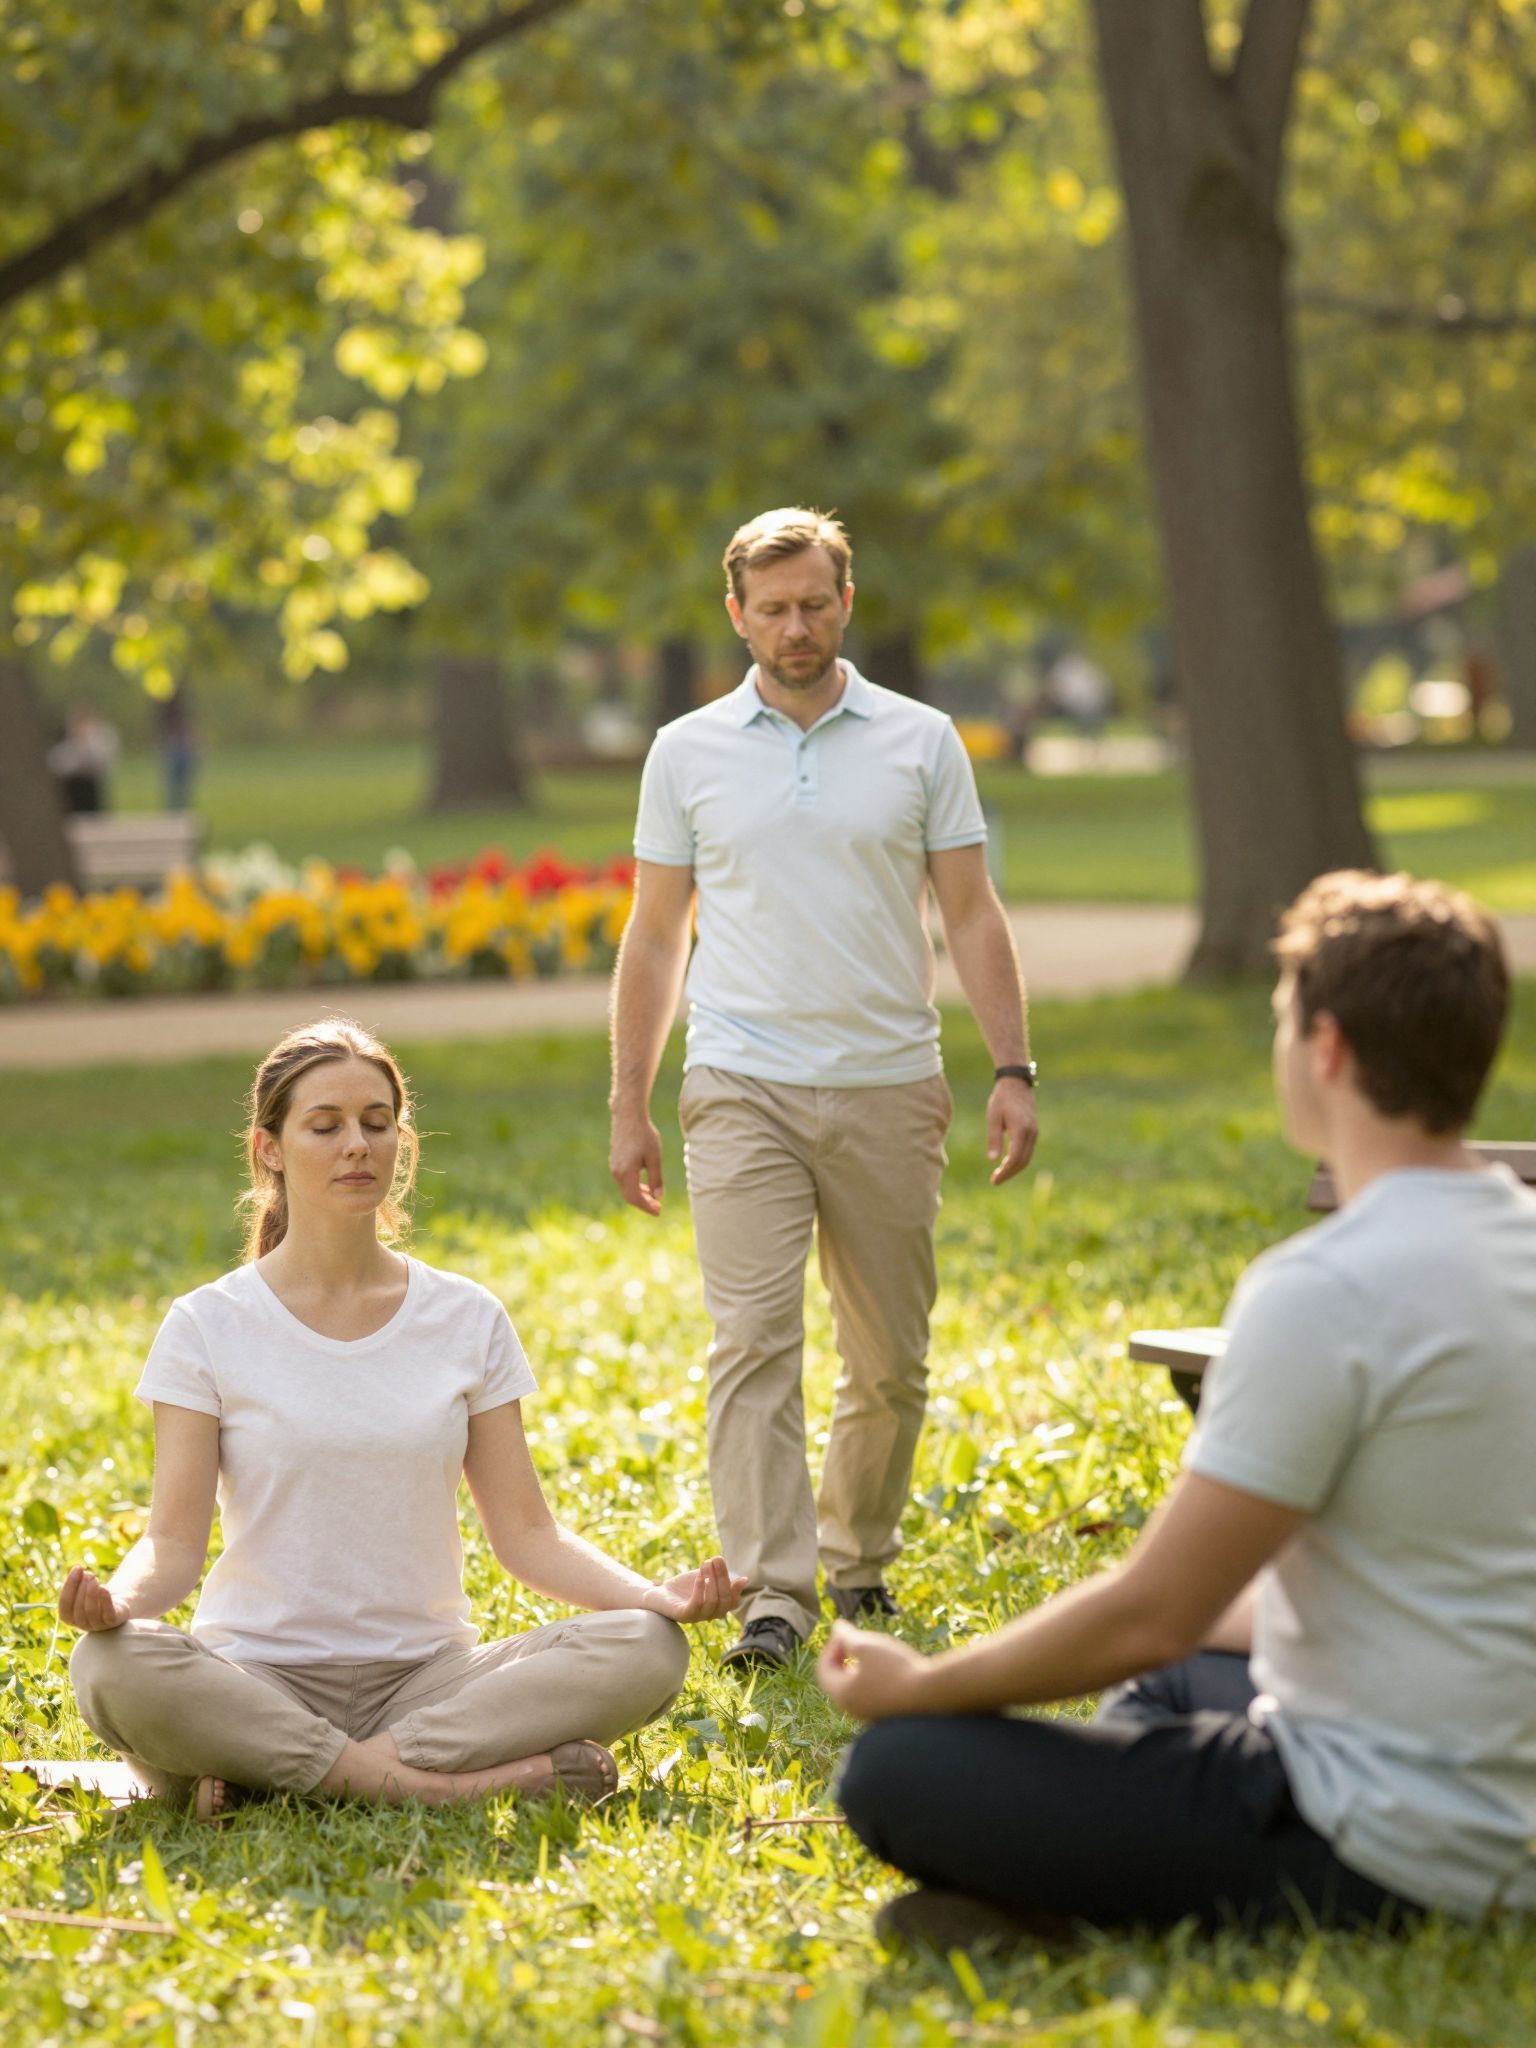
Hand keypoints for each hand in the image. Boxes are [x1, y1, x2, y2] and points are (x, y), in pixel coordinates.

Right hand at [58, 1566, 129, 1632]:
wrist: (117, 1604)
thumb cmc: (96, 1596)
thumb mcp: (84, 1589)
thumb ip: (79, 1582)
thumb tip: (77, 1569)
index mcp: (70, 1618)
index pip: (64, 1605)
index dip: (69, 1586)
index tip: (77, 1568)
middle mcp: (83, 1624)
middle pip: (78, 1609)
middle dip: (82, 1588)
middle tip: (89, 1573)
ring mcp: (98, 1625)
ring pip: (91, 1612)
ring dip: (91, 1593)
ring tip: (95, 1578)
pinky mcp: (113, 1621)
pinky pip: (108, 1614)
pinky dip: (105, 1601)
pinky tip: (104, 1588)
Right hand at [610, 1109, 664, 1215]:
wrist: (628, 1116)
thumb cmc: (644, 1135)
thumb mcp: (655, 1157)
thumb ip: (656, 1178)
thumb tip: (658, 1197)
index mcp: (626, 1173)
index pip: (636, 1198)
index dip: (647, 1207)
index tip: (659, 1211)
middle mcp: (617, 1172)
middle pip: (629, 1196)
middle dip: (643, 1204)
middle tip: (658, 1207)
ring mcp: (614, 1167)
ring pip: (626, 1189)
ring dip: (639, 1195)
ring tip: (653, 1197)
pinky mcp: (615, 1162)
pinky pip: (623, 1181)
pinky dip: (634, 1186)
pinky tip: (644, 1185)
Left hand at [641, 1555, 747, 1625]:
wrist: (657, 1593)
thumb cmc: (683, 1587)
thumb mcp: (704, 1579)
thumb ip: (721, 1579)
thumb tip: (745, 1579)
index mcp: (715, 1607)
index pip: (730, 1601)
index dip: (736, 1590)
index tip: (740, 1576)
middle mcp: (707, 1615)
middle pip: (723, 1600)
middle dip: (722, 1577)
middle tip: (717, 1558)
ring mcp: (696, 1617)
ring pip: (712, 1602)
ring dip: (711, 1580)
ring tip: (705, 1563)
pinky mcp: (683, 1615)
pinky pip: (696, 1605)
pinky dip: (700, 1589)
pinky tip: (699, 1576)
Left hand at [816, 1621, 932, 1721]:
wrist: (932, 1694)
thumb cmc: (895, 1668)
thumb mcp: (866, 1645)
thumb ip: (846, 1636)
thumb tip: (836, 1628)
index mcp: (843, 1695)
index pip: (824, 1668)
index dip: (832, 1645)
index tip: (847, 1631)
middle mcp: (853, 1709)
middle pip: (838, 1679)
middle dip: (844, 1655)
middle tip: (858, 1638)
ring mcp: (871, 1715)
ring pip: (856, 1687)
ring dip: (860, 1666)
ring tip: (876, 1649)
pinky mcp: (888, 1714)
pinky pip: (872, 1694)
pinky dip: (874, 1677)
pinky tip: (890, 1664)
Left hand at [986, 1078, 1037, 1186]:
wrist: (1016, 1085)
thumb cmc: (1002, 1100)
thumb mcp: (993, 1117)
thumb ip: (994, 1138)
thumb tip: (992, 1160)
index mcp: (1021, 1129)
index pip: (1015, 1158)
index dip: (1005, 1171)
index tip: (994, 1180)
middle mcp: (1031, 1133)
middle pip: (1023, 1161)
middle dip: (1009, 1173)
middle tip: (994, 1181)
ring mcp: (1034, 1133)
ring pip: (1027, 1158)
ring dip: (1014, 1168)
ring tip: (999, 1175)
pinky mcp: (1033, 1132)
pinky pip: (1027, 1151)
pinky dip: (1018, 1161)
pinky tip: (1006, 1163)